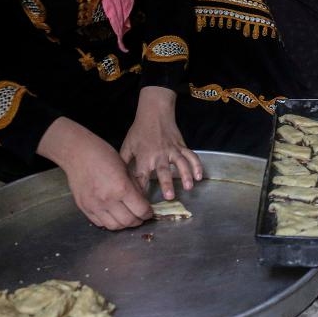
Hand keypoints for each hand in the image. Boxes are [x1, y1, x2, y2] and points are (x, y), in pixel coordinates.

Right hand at [37, 118, 151, 229]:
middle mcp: (107, 200)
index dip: (148, 214)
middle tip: (141, 217)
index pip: (140, 210)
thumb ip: (135, 188)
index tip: (149, 213)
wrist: (78, 154)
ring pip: (114, 226)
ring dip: (124, 225)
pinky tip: (114, 216)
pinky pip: (99, 223)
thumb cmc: (103, 156)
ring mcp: (94, 206)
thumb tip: (143, 202)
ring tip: (128, 218)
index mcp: (121, 188)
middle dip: (138, 221)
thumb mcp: (126, 169)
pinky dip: (109, 222)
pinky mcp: (84, 208)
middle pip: (128, 222)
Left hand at [119, 86, 202, 201]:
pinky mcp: (181, 146)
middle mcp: (159, 155)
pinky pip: (191, 156)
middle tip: (170, 197)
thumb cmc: (139, 130)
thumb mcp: (127, 145)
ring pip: (181, 164)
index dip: (142, 190)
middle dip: (167, 184)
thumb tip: (118, 178)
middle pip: (163, 172)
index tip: (142, 204)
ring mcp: (172, 150)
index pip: (142, 177)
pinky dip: (196, 165)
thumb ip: (124, 162)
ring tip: (189, 187)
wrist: (155, 112)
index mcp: (144, 157)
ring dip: (186, 175)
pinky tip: (199, 176)